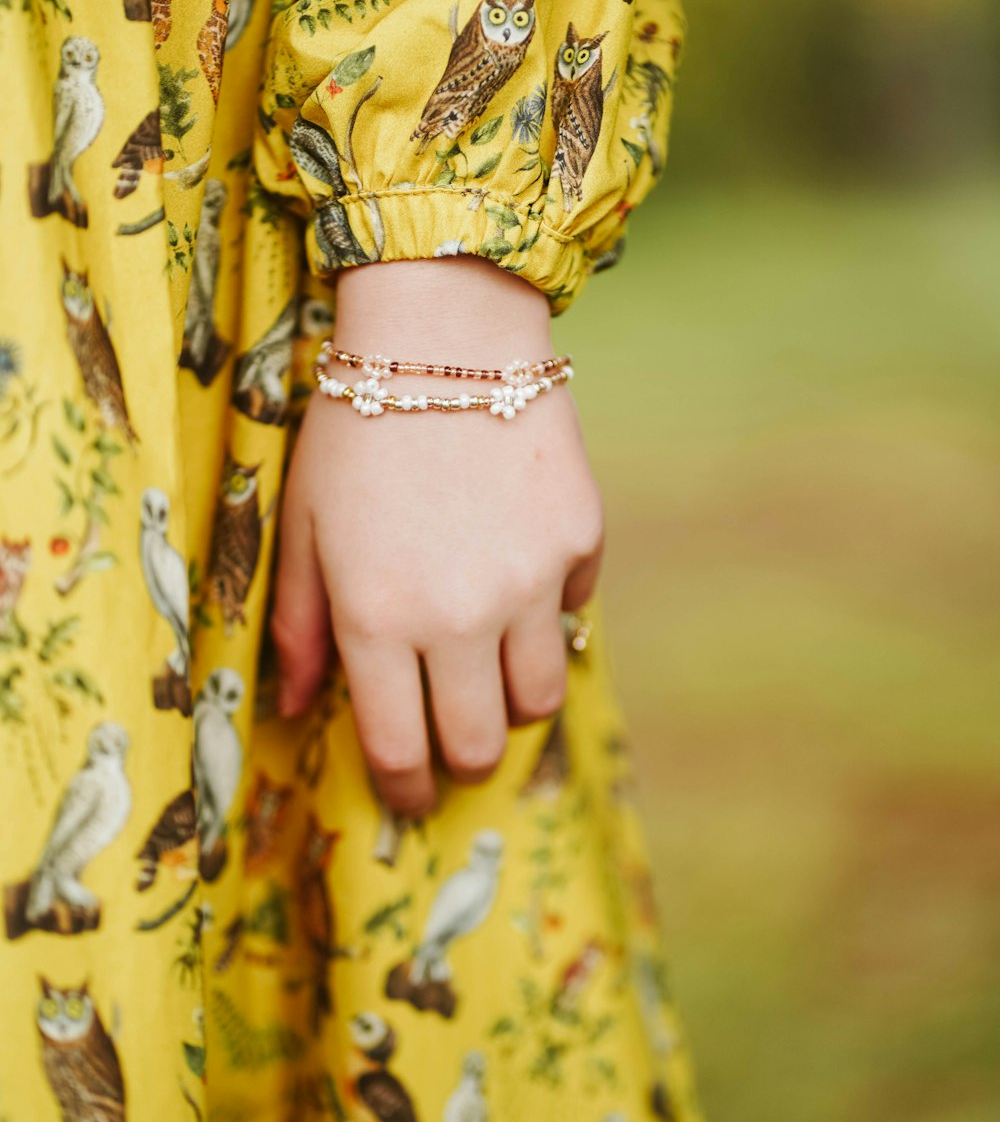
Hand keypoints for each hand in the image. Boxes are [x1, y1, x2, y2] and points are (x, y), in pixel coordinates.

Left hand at [271, 256, 602, 816]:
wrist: (444, 329)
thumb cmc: (354, 427)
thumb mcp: (303, 525)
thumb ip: (300, 626)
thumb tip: (299, 709)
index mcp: (377, 618)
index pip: (399, 746)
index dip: (402, 785)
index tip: (406, 792)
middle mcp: (457, 615)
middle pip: (477, 743)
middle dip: (459, 756)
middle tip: (449, 736)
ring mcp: (529, 582)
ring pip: (539, 697)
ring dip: (510, 699)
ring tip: (488, 666)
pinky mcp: (580, 542)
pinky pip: (573, 614)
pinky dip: (548, 613)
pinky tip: (516, 568)